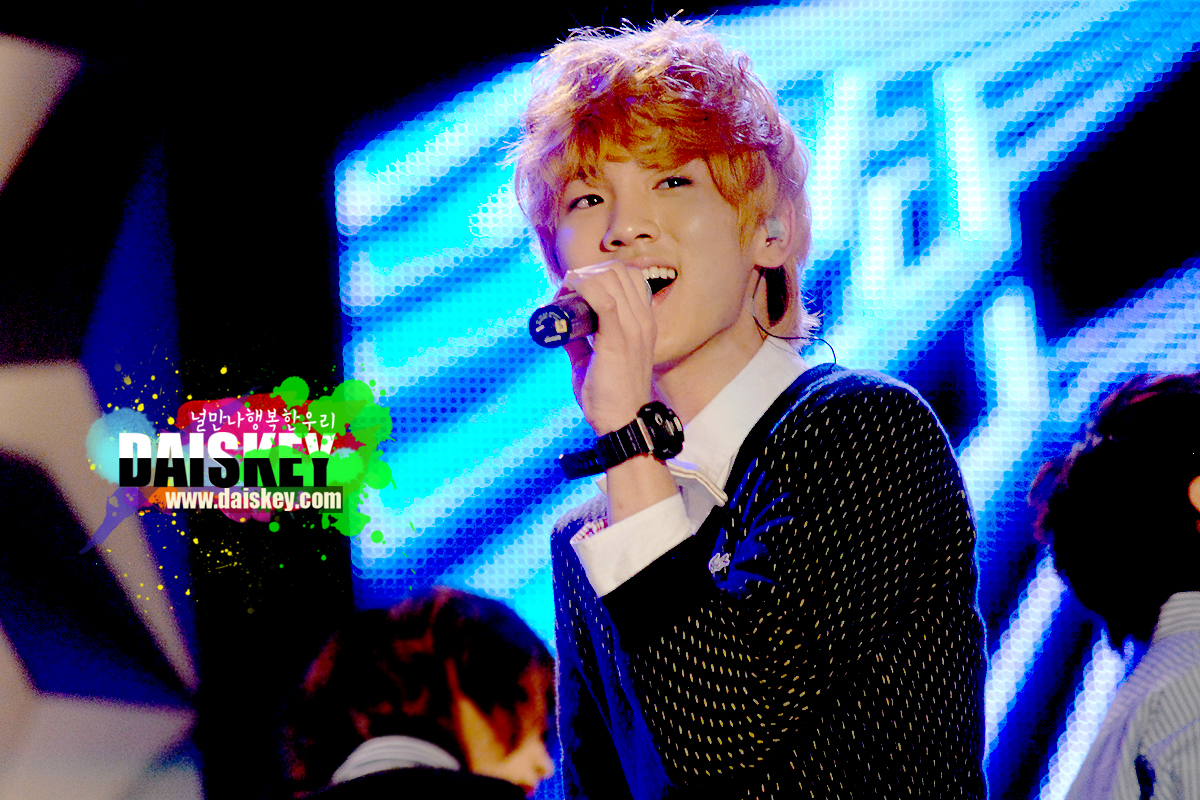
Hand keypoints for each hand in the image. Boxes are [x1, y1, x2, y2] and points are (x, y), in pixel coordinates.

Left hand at [560, 261, 654, 434]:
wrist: (623, 422)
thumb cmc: (610, 397)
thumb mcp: (596, 361)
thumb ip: (581, 342)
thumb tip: (562, 327)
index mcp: (643, 323)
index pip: (630, 277)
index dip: (599, 274)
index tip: (575, 290)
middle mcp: (642, 320)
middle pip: (617, 271)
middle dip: (586, 273)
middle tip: (565, 293)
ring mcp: (633, 328)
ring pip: (610, 278)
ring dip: (580, 280)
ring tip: (562, 298)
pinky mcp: (618, 339)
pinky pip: (603, 298)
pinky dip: (583, 288)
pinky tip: (567, 293)